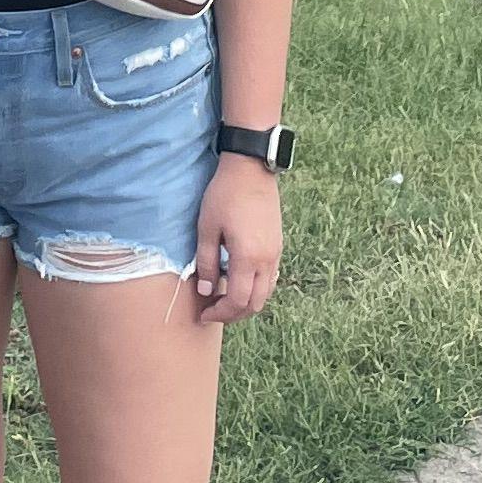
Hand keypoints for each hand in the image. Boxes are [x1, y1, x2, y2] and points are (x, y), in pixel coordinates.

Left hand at [191, 156, 281, 321]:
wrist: (251, 169)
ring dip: (246, 303)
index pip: (237, 301)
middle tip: (212, 311)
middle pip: (254, 304)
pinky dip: (255, 289)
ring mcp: (276, 254)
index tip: (203, 313)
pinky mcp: (278, 246)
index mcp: (248, 258)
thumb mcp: (207, 228)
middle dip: (233, 314)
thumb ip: (205, 263)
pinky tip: (237, 281)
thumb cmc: (224, 195)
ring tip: (224, 298)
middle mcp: (267, 260)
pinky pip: (270, 279)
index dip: (220, 313)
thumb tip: (205, 291)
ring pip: (265, 294)